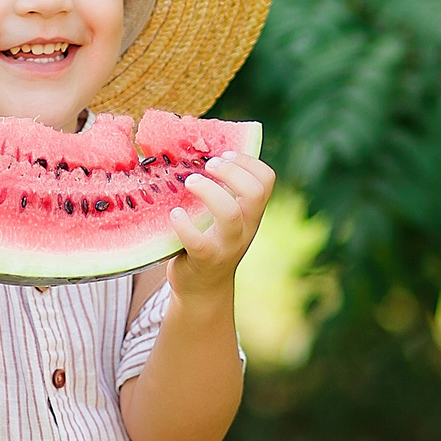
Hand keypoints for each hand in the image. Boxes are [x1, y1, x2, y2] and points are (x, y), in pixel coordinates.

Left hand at [168, 153, 273, 299]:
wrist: (203, 290)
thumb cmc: (208, 242)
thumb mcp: (223, 218)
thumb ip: (222, 193)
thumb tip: (199, 150)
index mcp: (251, 213)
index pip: (266, 180)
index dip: (248, 161)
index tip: (225, 155)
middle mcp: (245, 229)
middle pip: (254, 193)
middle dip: (231, 172)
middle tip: (208, 165)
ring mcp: (228, 246)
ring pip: (230, 215)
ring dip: (209, 192)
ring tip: (189, 182)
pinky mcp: (205, 260)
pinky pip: (199, 241)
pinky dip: (184, 224)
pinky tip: (174, 214)